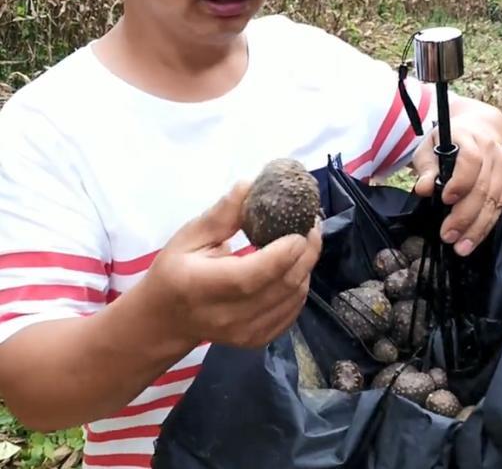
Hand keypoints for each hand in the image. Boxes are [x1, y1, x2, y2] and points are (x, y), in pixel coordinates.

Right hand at [141, 182, 321, 347]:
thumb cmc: (175, 271)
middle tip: (312, 227)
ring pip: (292, 299)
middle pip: (281, 287)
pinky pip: (292, 312)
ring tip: (306, 243)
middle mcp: (226, 315)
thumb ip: (222, 214)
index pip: (252, 276)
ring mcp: (244, 333)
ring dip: (306, 268)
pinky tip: (295, 269)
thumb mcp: (189, 237)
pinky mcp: (257, 340)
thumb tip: (251, 185)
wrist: (166, 320)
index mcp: (202, 286)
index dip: (282, 253)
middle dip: (306, 254)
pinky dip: (300, 287)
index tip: (300, 228)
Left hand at [412, 121, 501, 256]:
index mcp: (468, 137)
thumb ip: (426, 169)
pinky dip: (487, 224)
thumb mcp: (428, 150)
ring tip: (462, 247)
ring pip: (494, 201)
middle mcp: (492, 150)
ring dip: (477, 228)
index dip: (460, 182)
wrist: (477, 130)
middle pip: (482, 188)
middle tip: (448, 236)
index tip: (445, 200)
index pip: (470, 160)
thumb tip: (423, 189)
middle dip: (464, 217)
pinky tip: (475, 238)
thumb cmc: (446, 143)